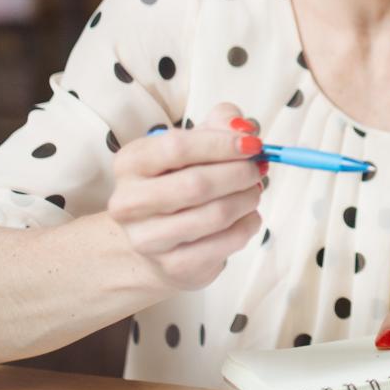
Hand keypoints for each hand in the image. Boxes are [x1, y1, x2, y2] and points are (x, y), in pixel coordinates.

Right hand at [107, 102, 266, 290]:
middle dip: (239, 174)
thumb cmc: (179, 181)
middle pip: (197, 184)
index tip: (253, 144)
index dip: (221, 144)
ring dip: (248, 199)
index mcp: (131, 163)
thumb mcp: (193, 144)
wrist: (157, 240)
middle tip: (259, 169)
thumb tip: (243, 126)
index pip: (177, 147)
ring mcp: (148, 239)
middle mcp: (130, 202)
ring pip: (215, 215)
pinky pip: (225, 242)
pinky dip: (248, 225)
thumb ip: (219, 124)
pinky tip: (248, 215)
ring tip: (254, 190)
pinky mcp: (174, 266)